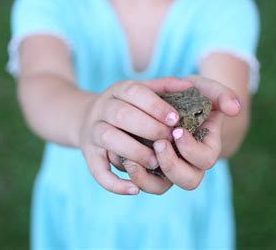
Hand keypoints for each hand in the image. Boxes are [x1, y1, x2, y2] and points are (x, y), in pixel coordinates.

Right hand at [78, 77, 191, 194]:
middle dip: (149, 128)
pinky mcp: (89, 156)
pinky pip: (97, 171)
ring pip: (109, 139)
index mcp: (118, 91)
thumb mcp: (140, 91)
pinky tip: (134, 190)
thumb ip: (164, 87)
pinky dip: (114, 183)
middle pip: (122, 115)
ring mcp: (93, 132)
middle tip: (169, 140)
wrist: (86, 119)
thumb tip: (189, 85)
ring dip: (134, 151)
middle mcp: (102, 108)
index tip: (175, 119)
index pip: (135, 92)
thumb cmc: (126, 106)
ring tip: (156, 161)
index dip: (155, 106)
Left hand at [126, 76, 240, 190]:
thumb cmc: (191, 95)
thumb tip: (235, 108)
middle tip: (159, 143)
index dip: (191, 149)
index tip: (177, 130)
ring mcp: (170, 169)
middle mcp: (190, 163)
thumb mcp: (205, 88)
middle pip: (188, 181)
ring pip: (163, 187)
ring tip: (135, 157)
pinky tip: (126, 160)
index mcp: (207, 147)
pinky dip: (135, 176)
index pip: (205, 159)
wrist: (167, 101)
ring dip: (149, 177)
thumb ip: (222, 94)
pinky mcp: (152, 170)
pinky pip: (145, 184)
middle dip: (172, 165)